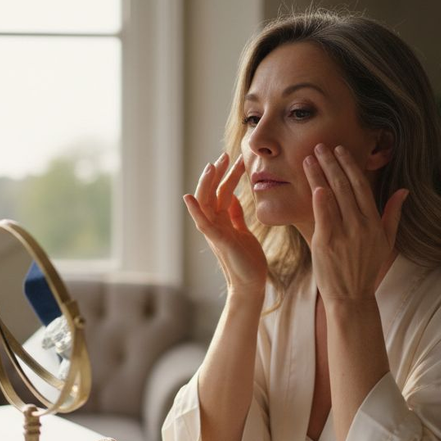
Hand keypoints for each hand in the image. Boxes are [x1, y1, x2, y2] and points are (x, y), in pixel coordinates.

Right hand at [184, 153, 267, 295]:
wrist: (251, 284)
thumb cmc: (248, 261)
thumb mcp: (243, 232)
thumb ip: (236, 216)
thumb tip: (234, 199)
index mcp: (222, 221)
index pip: (222, 192)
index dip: (227, 175)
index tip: (235, 159)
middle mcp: (215, 224)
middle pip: (211, 193)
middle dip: (217, 173)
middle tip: (225, 155)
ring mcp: (214, 232)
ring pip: (204, 203)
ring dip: (207, 184)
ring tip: (211, 166)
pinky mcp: (218, 241)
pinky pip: (203, 224)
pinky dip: (195, 211)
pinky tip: (189, 197)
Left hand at [303, 143, 408, 303]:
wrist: (351, 297)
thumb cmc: (366, 269)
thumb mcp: (387, 242)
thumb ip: (393, 214)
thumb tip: (404, 191)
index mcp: (374, 223)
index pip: (362, 186)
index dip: (350, 166)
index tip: (340, 151)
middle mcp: (361, 225)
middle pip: (346, 186)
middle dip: (332, 163)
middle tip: (321, 146)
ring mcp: (344, 234)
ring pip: (332, 196)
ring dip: (320, 174)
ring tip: (310, 157)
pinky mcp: (328, 243)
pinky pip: (324, 215)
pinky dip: (320, 199)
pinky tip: (314, 183)